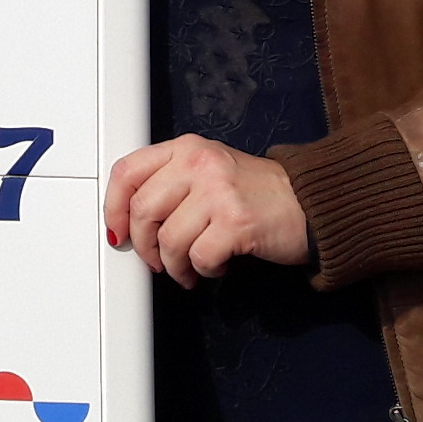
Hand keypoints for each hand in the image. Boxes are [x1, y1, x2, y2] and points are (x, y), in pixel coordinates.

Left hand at [105, 136, 313, 286]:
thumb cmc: (257, 192)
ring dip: (175, 265)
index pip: (128, 172)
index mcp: (186, 149)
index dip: (113, 206)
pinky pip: (199, 258)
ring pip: (168, 240)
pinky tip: (216, 266)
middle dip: (145, 246)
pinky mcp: (237, 223)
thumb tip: (131, 220)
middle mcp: (199, 164)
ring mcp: (219, 192)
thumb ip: (171, 184)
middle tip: (157, 260)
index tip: (117, 230)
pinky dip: (203, 271)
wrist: (309, 202)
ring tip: (190, 268)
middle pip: (143, 211)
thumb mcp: (209, 171)